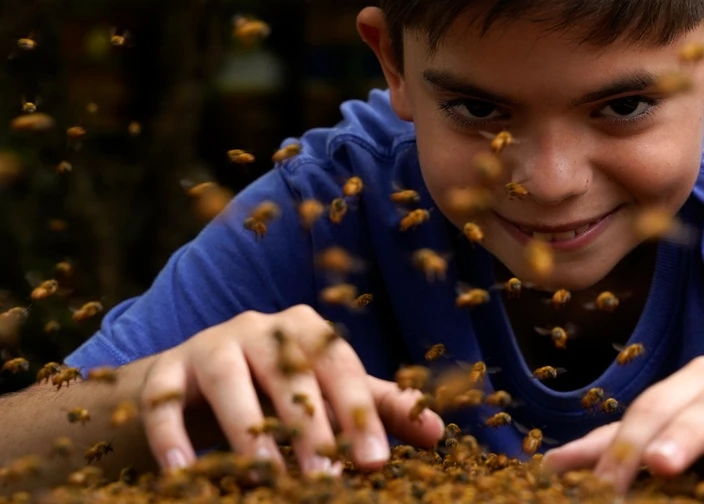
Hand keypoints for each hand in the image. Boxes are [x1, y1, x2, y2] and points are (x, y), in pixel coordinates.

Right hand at [138, 304, 442, 475]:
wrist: (196, 385)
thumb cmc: (281, 390)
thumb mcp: (331, 396)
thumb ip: (380, 410)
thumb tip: (438, 433)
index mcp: (306, 329)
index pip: (340, 367)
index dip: (358, 415)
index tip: (375, 462)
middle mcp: (258, 327)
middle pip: (288, 374)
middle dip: (309, 429)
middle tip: (325, 479)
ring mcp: (209, 344)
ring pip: (228, 380)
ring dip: (247, 429)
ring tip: (265, 475)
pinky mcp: (165, 371)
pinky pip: (163, 400)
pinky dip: (171, 435)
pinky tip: (184, 474)